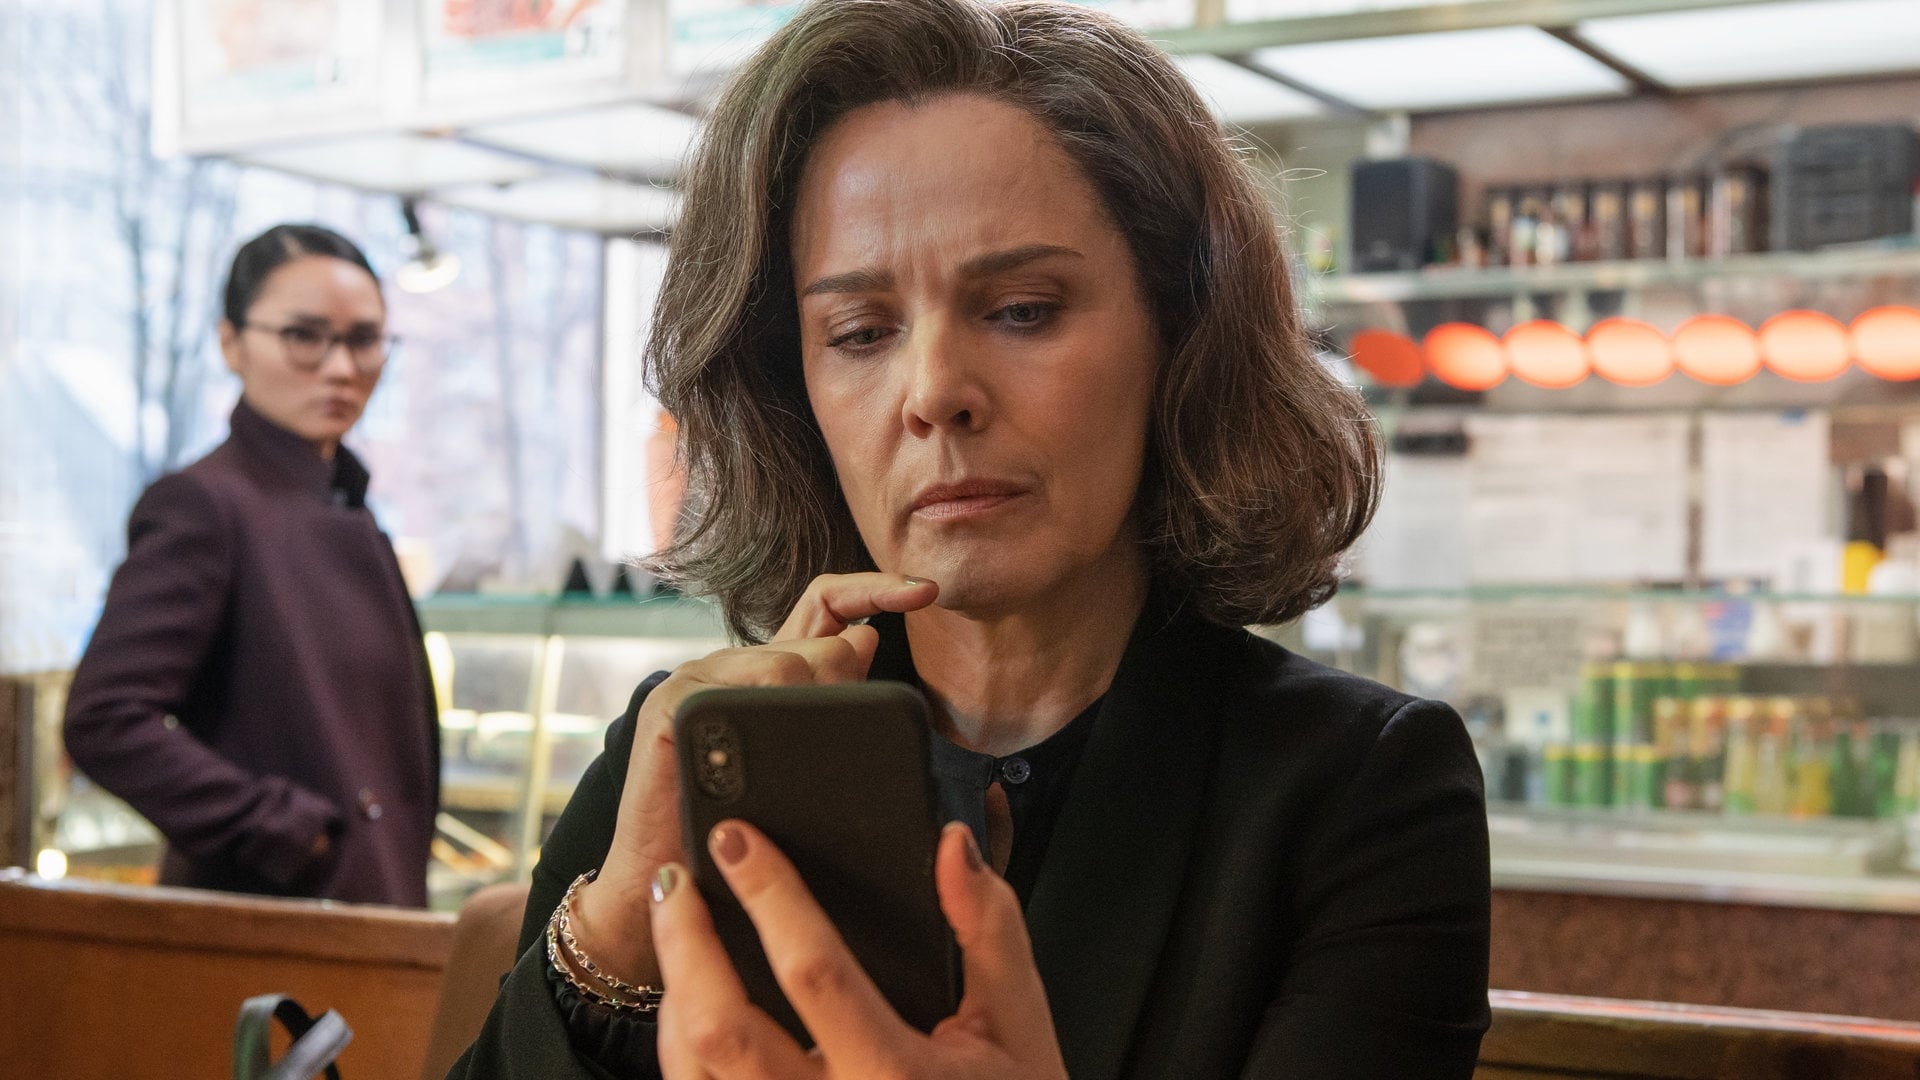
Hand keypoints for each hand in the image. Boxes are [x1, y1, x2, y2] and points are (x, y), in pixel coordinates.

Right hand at [567, 574, 940, 985]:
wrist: (678, 901)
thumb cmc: (747, 844)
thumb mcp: (807, 771)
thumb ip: (836, 705)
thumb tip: (865, 638)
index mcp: (768, 674)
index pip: (828, 603)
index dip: (877, 589)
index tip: (926, 593)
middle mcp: (734, 667)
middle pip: (822, 639)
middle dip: (851, 684)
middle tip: (850, 743)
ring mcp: (699, 683)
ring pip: (791, 661)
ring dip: (816, 708)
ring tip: (806, 767)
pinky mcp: (673, 709)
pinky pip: (742, 688)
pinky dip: (771, 713)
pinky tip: (771, 755)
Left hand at [649, 820, 1068, 1079]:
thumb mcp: (1019, 1021)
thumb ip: (987, 927)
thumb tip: (951, 848)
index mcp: (897, 1076)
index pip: (813, 971)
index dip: (768, 895)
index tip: (739, 841)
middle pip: (721, 1025)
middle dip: (685, 939)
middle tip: (678, 878)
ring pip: (693, 1068)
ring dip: (675, 989)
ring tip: (677, 926)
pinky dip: (680, 1043)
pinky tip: (690, 1001)